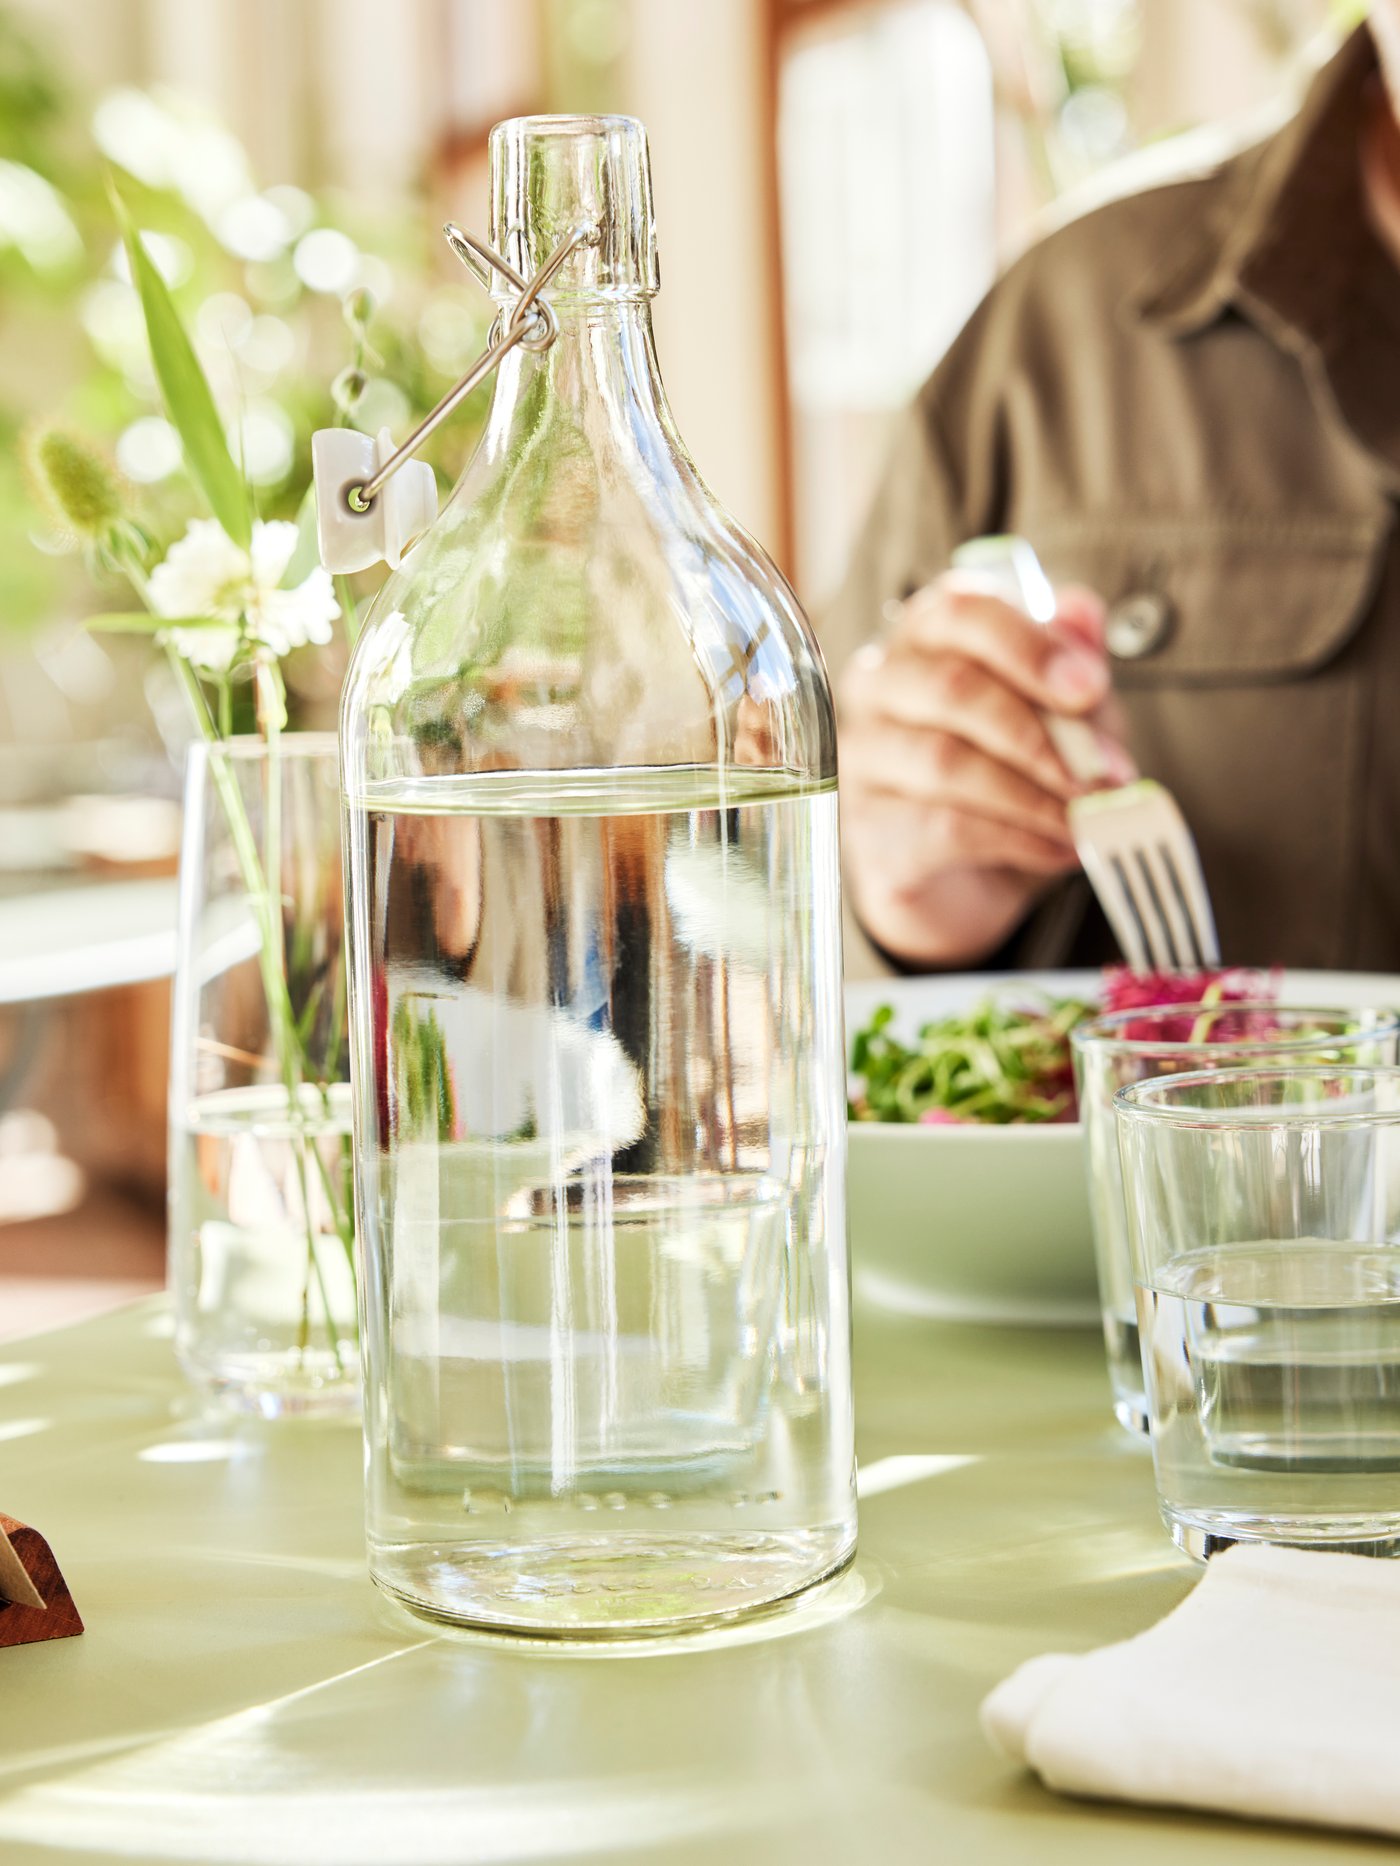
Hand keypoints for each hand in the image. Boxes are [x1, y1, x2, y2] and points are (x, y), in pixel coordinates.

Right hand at [837, 573, 1133, 967]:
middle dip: (1039, 734)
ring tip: (1082, 816)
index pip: (960, 610)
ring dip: (1032, 794)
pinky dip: (1016, 838)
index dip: (1029, 645)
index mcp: (928, 637)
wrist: (976, 877)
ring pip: (946, 761)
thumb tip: (1080, 614)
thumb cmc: (1015, 776)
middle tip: (1096, 770)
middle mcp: (880, 686)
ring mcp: (864, 758)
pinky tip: (1055, 846)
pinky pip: (943, 827)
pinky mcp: (869, 828)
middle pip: (950, 687)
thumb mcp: (1064, 715)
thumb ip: (1072, 664)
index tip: (1088, 687)